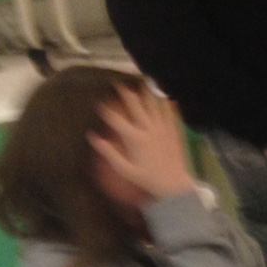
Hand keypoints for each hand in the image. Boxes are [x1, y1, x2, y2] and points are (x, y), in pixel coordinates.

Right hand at [89, 84, 194, 199]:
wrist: (175, 185)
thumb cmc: (148, 179)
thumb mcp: (125, 170)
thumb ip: (109, 153)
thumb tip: (92, 137)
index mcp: (135, 138)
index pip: (116, 118)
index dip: (106, 109)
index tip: (99, 104)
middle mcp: (148, 129)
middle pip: (135, 104)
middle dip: (124, 92)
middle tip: (118, 84)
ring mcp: (162, 128)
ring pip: (153, 103)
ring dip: (146, 91)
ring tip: (141, 81)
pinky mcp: (174, 131)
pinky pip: (170, 112)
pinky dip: (167, 103)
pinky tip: (165, 95)